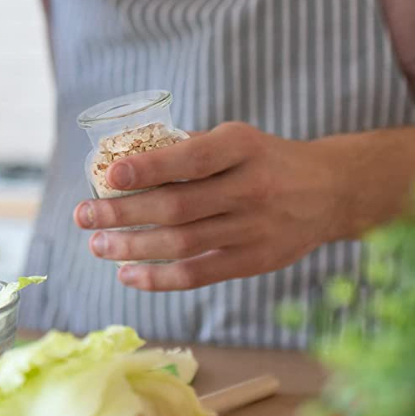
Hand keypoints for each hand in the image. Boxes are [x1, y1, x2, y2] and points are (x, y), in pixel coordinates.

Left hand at [73, 121, 349, 290]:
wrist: (332, 191)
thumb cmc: (264, 159)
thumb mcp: (235, 138)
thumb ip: (189, 149)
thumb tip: (125, 160)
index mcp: (242, 146)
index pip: (191, 159)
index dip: (149, 168)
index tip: (110, 175)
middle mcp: (251, 187)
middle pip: (178, 206)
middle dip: (123, 213)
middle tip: (82, 215)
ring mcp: (256, 228)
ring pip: (183, 243)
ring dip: (133, 247)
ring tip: (97, 245)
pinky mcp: (256, 261)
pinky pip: (201, 273)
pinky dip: (160, 277)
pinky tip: (128, 274)